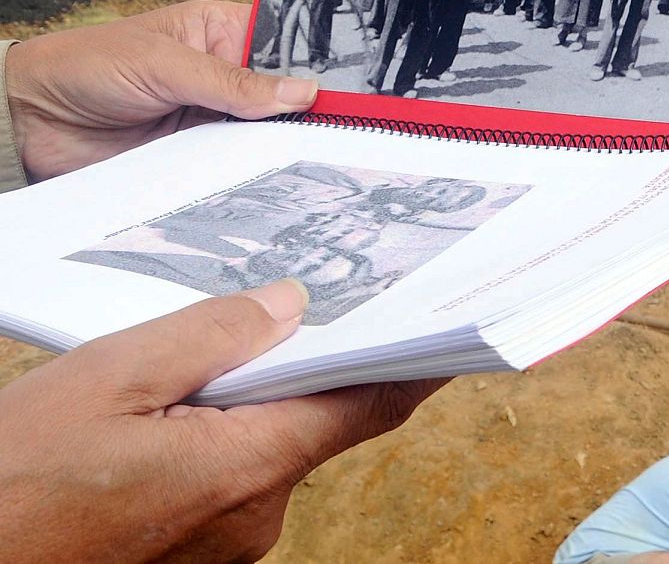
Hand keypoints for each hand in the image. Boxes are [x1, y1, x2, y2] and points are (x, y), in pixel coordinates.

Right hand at [0, 279, 446, 561]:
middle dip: (304, 363)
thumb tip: (290, 304)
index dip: (414, 360)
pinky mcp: (189, 555)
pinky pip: (225, 479)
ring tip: (202, 356)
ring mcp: (221, 547)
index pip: (368, 404)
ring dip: (248, 403)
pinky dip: (215, 439)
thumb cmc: (12, 485)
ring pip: (264, 449)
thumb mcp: (106, 379)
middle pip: (313, 420)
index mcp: (248, 469)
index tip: (454, 321)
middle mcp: (254, 518)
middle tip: (300, 302)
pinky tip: (168, 412)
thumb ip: (209, 336)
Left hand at [5, 1, 318, 181]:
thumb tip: (298, 90)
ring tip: (304, 160)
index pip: (287, 49)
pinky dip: (246, 179)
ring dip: (275, 150)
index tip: (348, 94)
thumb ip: (230, 81)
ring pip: (262, 139)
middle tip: (334, 132)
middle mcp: (224, 79)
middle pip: (283, 100)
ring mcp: (211, 121)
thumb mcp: (162, 62)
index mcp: (223, 35)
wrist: (28, 115)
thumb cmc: (84, 64)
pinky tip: (265, 182)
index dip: (318, 69)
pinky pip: (232, 171)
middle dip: (303, 116)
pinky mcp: (195, 160)